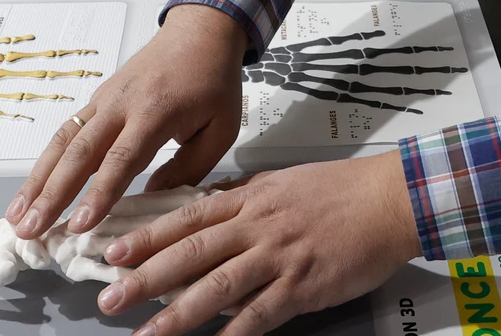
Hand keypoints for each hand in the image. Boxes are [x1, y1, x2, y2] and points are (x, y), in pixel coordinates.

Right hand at [8, 5, 247, 239]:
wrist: (200, 30)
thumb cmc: (214, 82)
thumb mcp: (220, 129)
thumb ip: (188, 169)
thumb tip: (152, 199)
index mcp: (155, 113)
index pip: (120, 160)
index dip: (98, 194)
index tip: (79, 225)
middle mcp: (121, 105)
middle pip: (79, 153)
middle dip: (51, 194)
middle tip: (30, 229)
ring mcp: (104, 99)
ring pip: (63, 141)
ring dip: (37, 179)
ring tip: (16, 215)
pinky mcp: (97, 98)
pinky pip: (67, 131)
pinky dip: (47, 161)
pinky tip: (33, 187)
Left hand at [95, 152, 421, 335]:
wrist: (390, 199)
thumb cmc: (340, 189)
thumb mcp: (281, 181)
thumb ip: (242, 196)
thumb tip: (206, 207)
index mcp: (249, 197)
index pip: (187, 217)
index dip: (147, 237)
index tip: (112, 252)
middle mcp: (257, 225)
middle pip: (191, 252)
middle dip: (146, 278)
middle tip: (110, 298)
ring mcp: (279, 256)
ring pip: (218, 286)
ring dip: (177, 314)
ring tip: (146, 334)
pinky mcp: (303, 285)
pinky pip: (261, 314)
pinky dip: (234, 334)